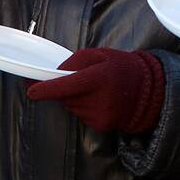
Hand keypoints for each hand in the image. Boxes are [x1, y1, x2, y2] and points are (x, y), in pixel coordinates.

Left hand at [26, 49, 164, 133]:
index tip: (31, 91)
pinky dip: (84, 107)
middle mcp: (99, 100)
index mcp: (98, 78)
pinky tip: (99, 100)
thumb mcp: (100, 54)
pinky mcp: (101, 126)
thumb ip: (75, 62)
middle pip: (66, 97)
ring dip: (74, 98)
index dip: (45, 89)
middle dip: (63, 89)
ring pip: (72, 107)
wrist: (149, 91)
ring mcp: (100, 115)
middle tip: (77, 80)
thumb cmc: (122, 68)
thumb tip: (55, 74)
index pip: (66, 86)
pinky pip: (81, 115)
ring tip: (94, 89)